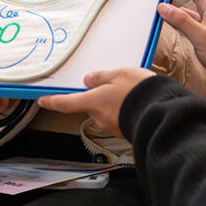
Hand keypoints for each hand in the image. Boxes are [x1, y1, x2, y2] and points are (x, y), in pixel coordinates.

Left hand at [37, 67, 155, 136]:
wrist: (162, 111)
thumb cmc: (139, 91)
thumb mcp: (118, 74)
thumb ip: (101, 77)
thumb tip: (88, 80)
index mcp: (93, 102)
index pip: (66, 103)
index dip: (52, 102)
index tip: (42, 101)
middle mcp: (100, 117)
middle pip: (91, 106)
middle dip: (99, 97)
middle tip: (115, 84)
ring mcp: (113, 126)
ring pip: (107, 111)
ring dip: (115, 103)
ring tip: (131, 91)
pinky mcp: (127, 131)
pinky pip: (121, 117)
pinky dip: (125, 110)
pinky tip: (137, 102)